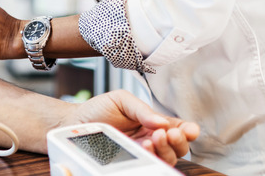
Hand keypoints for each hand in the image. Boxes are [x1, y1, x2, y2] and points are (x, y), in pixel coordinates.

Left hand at [74, 90, 199, 165]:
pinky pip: (148, 163)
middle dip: (178, 141)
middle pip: (178, 147)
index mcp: (153, 122)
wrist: (75, 122)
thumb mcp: (121, 100)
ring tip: (154, 138)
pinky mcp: (130, 160)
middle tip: (167, 133)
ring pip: (167, 158)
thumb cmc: (98, 109)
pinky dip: (151, 156)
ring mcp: (142, 151)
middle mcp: (151, 138)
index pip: (177, 127)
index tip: (189, 129)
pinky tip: (144, 147)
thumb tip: (162, 121)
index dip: (188, 130)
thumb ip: (142, 109)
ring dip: (165, 149)